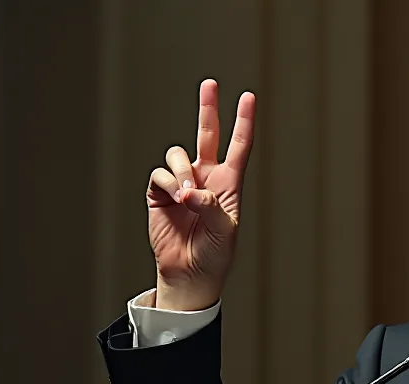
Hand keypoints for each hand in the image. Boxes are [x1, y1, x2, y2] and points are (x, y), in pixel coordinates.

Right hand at [147, 79, 255, 310]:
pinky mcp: (159, 194)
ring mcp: (182, 184)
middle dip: (208, 109)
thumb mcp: (224, 231)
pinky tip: (175, 199)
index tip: (248, 97)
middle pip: (207, 135)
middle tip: (210, 84)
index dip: (243, 122)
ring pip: (178, 155)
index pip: (239, 146)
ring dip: (182, 170)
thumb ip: (211, 207)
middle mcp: (206, 178)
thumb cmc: (215, 254)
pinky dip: (167, 183)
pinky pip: (160, 175)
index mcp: (229, 184)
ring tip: (186, 195)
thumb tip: (190, 191)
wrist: (190, 274)